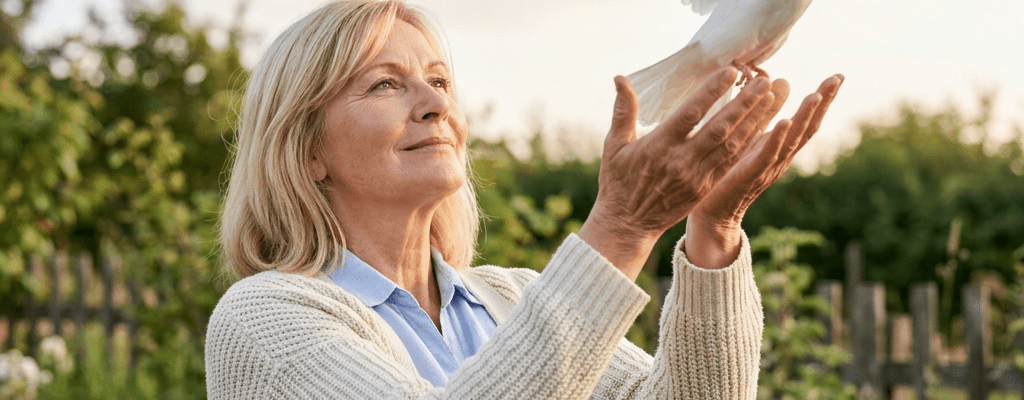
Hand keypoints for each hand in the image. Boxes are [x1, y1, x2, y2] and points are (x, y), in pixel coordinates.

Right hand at [578, 67, 778, 278]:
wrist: (627, 225)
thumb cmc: (618, 182)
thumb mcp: (614, 145)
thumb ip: (622, 111)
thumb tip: (620, 77)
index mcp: (659, 146)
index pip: (690, 113)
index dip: (711, 92)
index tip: (729, 72)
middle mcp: (681, 161)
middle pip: (719, 127)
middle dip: (744, 103)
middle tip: (763, 81)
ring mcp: (696, 176)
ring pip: (731, 144)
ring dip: (753, 121)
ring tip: (770, 98)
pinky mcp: (705, 187)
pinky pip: (731, 161)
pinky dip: (748, 143)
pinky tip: (762, 127)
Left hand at [685, 74, 844, 268]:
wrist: (712, 212)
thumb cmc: (728, 173)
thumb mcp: (749, 137)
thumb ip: (765, 114)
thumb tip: (783, 80)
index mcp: (780, 148)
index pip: (806, 121)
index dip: (823, 100)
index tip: (837, 77)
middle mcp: (780, 158)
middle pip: (807, 128)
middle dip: (823, 103)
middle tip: (837, 78)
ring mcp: (767, 168)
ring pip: (792, 140)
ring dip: (804, 117)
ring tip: (816, 94)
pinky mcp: (749, 175)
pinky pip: (767, 156)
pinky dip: (777, 139)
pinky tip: (784, 121)